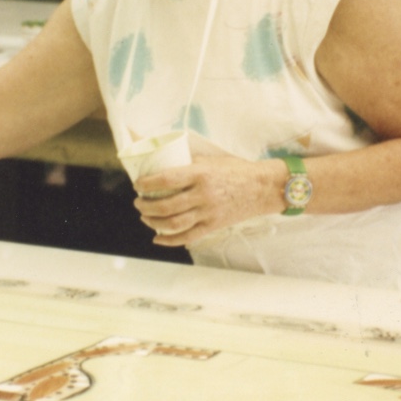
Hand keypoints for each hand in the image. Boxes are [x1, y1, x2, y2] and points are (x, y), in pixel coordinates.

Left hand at [132, 155, 282, 246]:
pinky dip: (169, 240)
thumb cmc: (235, 170)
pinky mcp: (213, 226)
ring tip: (145, 216)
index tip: (138, 184)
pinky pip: (187, 237)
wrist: (262, 188)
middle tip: (138, 201)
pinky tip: (157, 238)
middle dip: (146, 205)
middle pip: (166, 205)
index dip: (148, 184)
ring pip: (173, 223)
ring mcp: (208, 213)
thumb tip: (163, 162)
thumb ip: (188, 163)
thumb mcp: (211, 160)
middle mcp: (203, 195)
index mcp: (201, 174)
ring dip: (153, 221)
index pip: (167, 180)